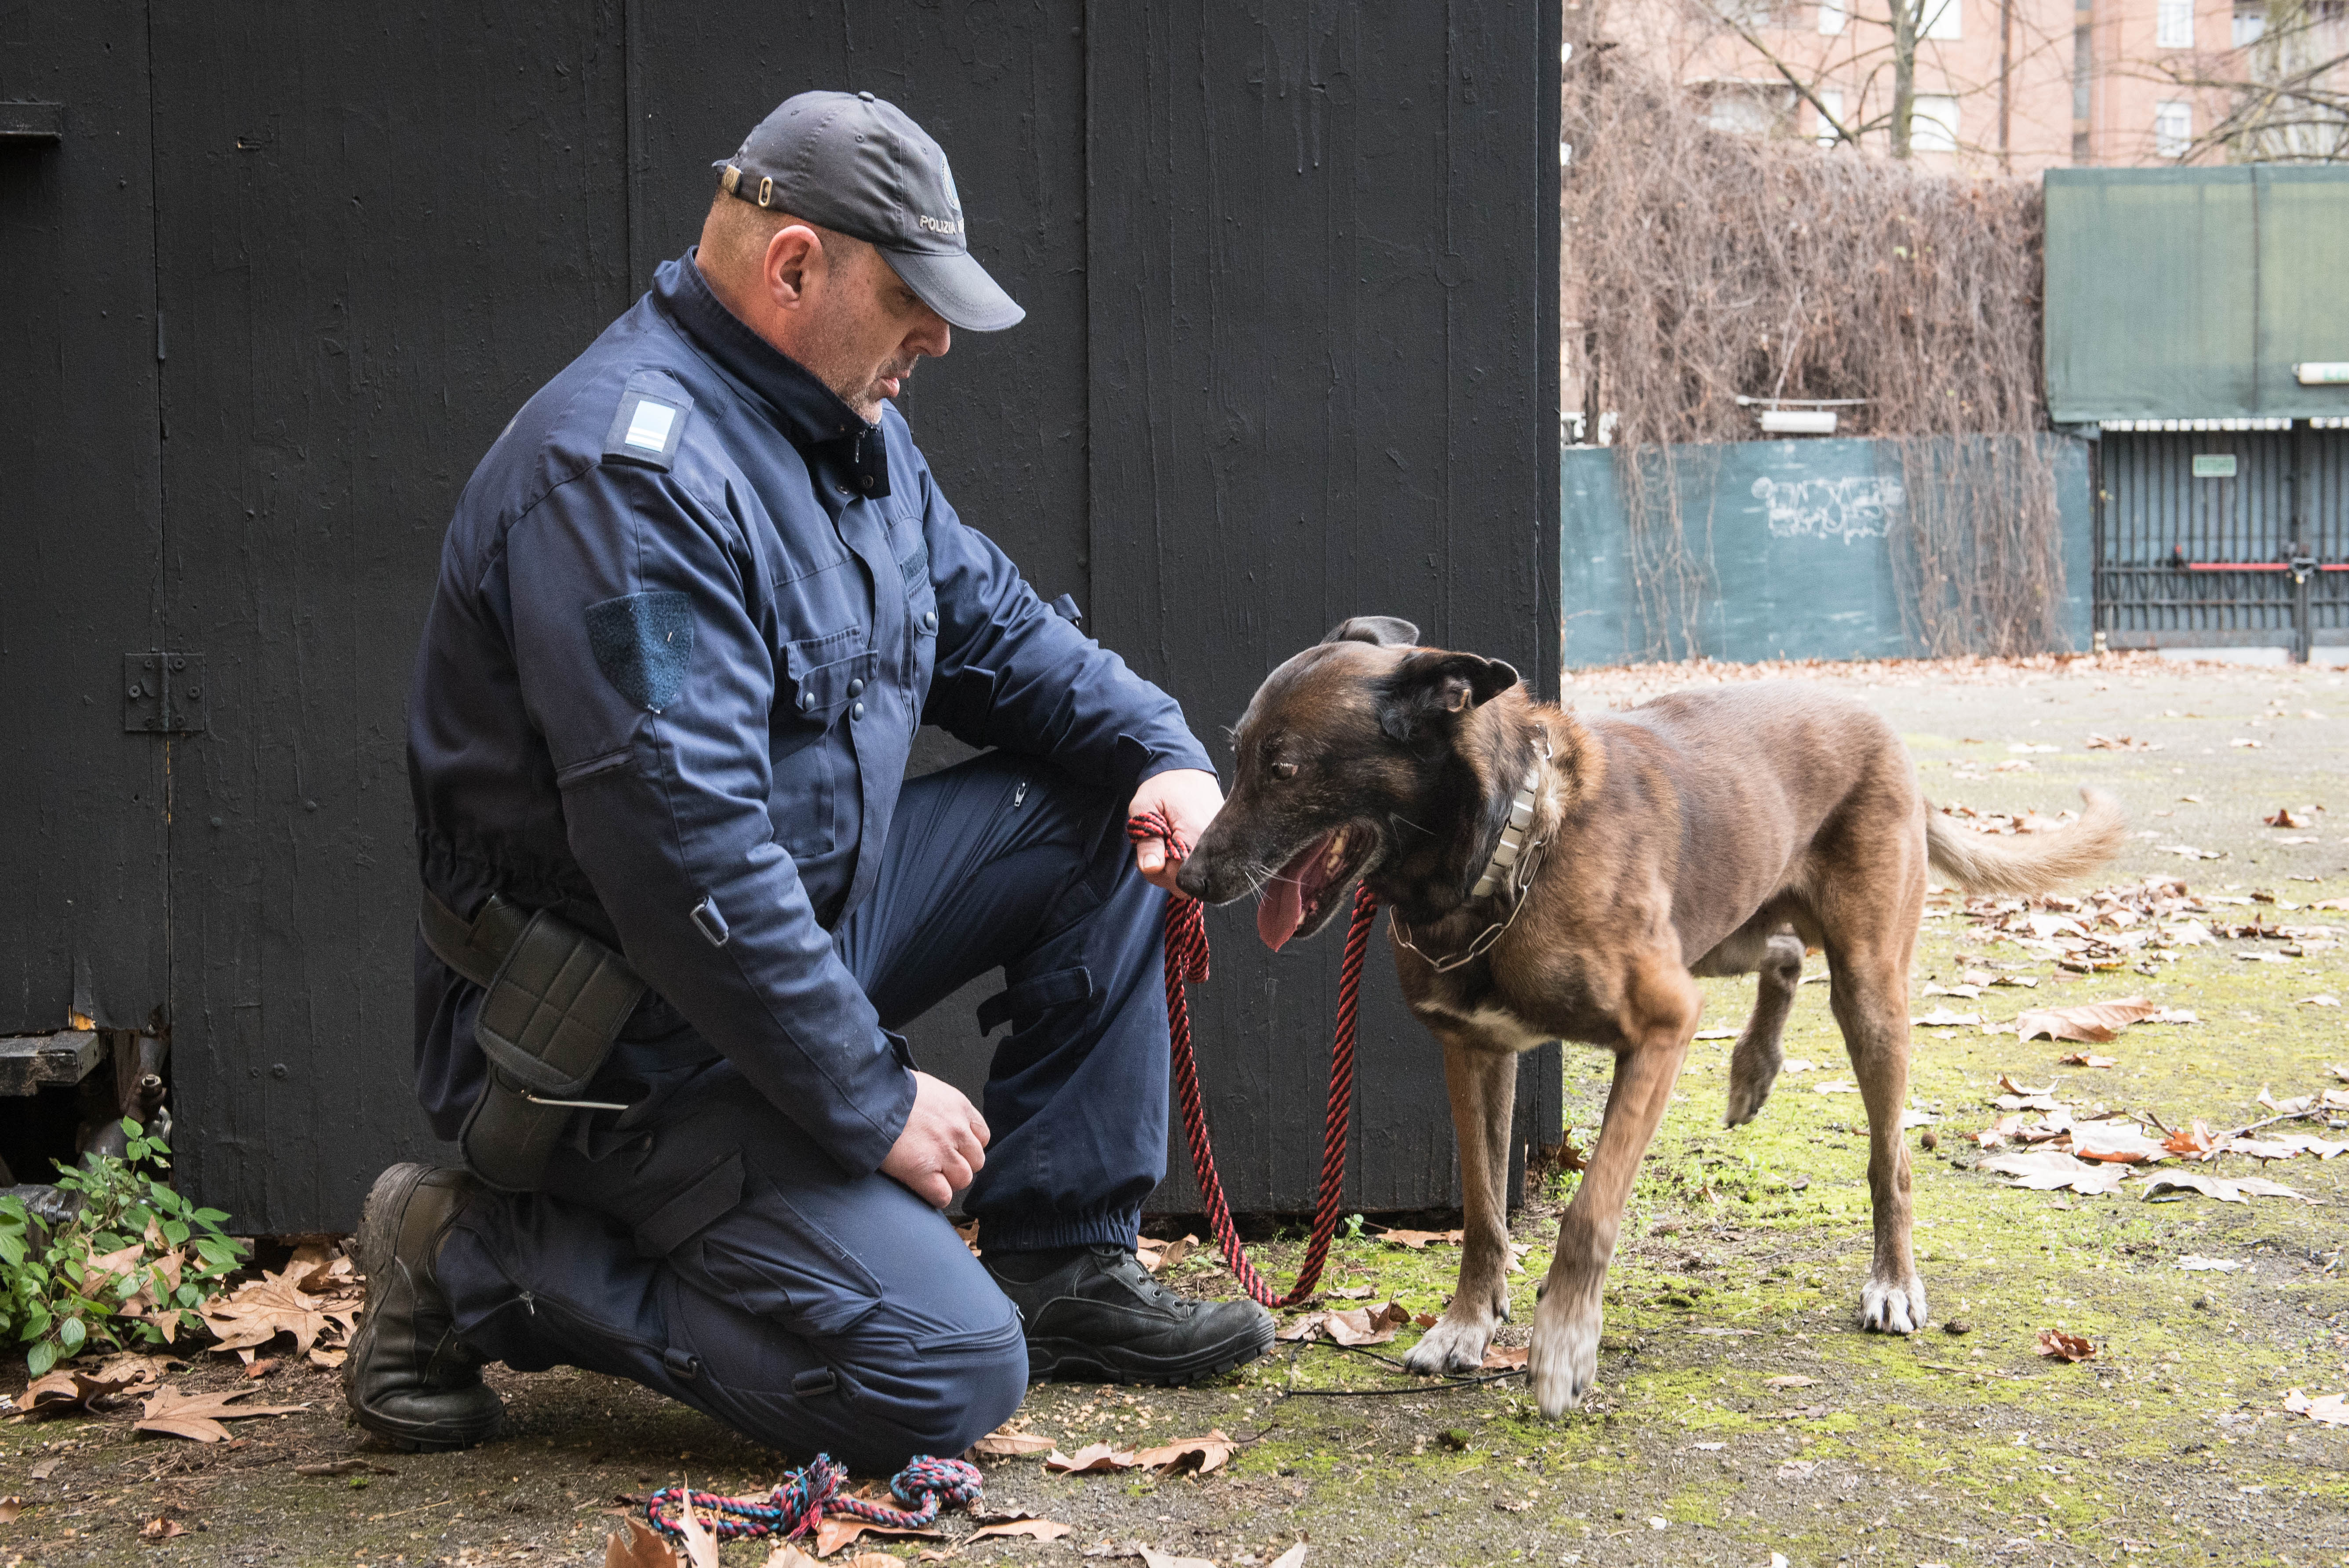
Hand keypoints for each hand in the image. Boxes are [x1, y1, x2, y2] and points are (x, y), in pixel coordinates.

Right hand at [880, 1071, 989, 1207]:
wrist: (867, 1100)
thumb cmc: (888, 1090)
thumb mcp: (925, 1087)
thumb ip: (940, 1105)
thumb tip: (936, 1114)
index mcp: (959, 1107)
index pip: (982, 1135)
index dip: (967, 1146)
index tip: (954, 1149)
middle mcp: (957, 1130)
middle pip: (976, 1160)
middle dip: (960, 1164)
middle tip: (939, 1164)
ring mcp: (942, 1152)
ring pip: (963, 1179)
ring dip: (948, 1181)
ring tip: (929, 1175)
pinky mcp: (923, 1171)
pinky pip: (943, 1196)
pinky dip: (936, 1196)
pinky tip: (923, 1187)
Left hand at [1128, 767, 1223, 892]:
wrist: (1186, 769)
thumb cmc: (1164, 787)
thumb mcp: (1144, 807)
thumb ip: (1147, 840)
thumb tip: (1151, 867)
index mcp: (1195, 836)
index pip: (1180, 881)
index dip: (1160, 874)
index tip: (1152, 854)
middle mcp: (1215, 845)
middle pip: (1190, 885)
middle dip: (1168, 874)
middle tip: (1158, 846)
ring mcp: (1222, 846)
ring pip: (1198, 879)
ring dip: (1178, 868)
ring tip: (1170, 842)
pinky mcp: (1223, 845)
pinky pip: (1205, 868)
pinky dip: (1190, 861)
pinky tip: (1181, 843)